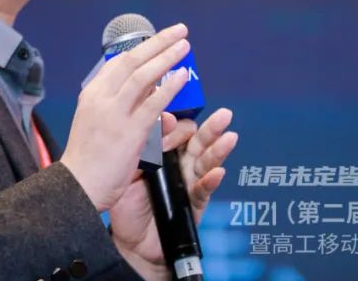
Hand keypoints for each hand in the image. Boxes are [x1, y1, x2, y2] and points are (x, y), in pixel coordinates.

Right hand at [60, 24, 192, 212]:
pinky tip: (181, 76)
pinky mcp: (129, 131)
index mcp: (92, 94)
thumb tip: (146, 91)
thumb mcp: (95, 123)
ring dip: (166, 57)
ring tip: (184, 45)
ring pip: (143, 75)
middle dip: (158, 42)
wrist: (76, 187)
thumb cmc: (87, 160)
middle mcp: (101, 98)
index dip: (141, 49)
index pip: (118, 63)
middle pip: (132, 60)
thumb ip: (117, 106)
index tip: (158, 40)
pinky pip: (153, 103)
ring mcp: (115, 113)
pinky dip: (168, 87)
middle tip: (179, 30)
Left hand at [109, 108, 237, 278]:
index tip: (168, 119)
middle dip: (211, 128)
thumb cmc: (128, 205)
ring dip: (219, 150)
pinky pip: (204, 190)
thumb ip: (142, 149)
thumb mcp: (130, 171)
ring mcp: (189, 183)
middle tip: (224, 115)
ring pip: (206, 163)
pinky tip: (218, 173)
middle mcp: (179, 164)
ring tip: (229, 138)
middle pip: (198, 142)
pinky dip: (210, 181)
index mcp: (162, 153)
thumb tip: (155, 124)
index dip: (174, 124)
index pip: (175, 131)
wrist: (131, 242)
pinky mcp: (195, 204)